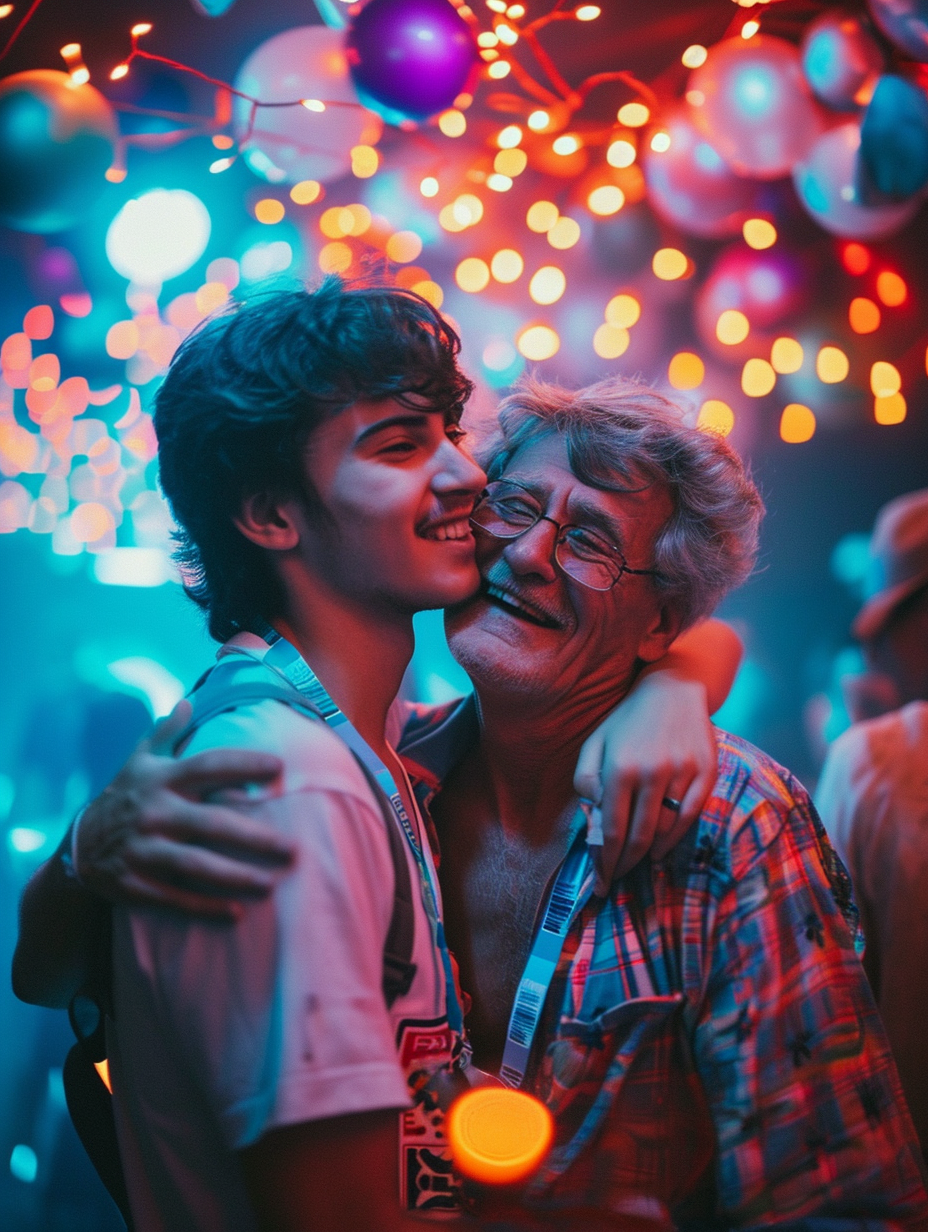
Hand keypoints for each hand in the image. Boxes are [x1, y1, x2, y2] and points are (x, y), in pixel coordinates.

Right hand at [75, 701, 292, 918]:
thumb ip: (166, 732)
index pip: (207, 766)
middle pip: (211, 823)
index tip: (278, 766)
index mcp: (161, 779)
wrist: (78, 845)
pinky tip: (235, 914)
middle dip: (253, 837)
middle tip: (292, 849)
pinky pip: (175, 897)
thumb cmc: (125, 796)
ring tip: (270, 885)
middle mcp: (154, 812)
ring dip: (234, 876)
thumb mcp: (138, 761)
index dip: (242, 764)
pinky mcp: (135, 884)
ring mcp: (144, 849)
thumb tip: (190, 701)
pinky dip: (205, 907)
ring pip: (195, 865)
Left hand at [574, 675, 716, 893]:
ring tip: (634, 866)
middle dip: (623, 864)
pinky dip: (674, 838)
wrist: (672, 689)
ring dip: (647, 854)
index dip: (604, 860)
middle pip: (638, 835)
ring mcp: (682, 772)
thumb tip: (593, 813)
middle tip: (614, 880)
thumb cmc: (627, 721)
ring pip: (664, 828)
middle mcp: (651, 771)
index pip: (611, 828)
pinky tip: (659, 849)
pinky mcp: (705, 772)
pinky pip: (690, 815)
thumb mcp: (595, 742)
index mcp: (620, 766)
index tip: (599, 882)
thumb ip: (585, 777)